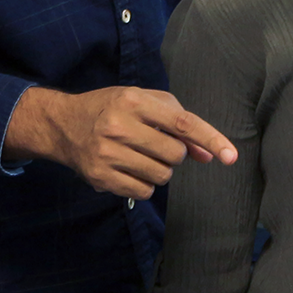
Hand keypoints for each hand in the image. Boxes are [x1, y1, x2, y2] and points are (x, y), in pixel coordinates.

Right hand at [6, 86, 236, 200]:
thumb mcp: (143, 102)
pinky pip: (143, 191)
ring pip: (161, 176)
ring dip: (158, 170)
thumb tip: (208, 155)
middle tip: (154, 144)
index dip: (210, 139)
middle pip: (175, 155)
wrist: (62, 124)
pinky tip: (128, 169)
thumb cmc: (110, 109)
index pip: (182, 123)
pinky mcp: (100, 176)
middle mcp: (119, 126)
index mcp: (133, 101)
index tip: (230, 156)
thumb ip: (179, 124)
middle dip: (173, 153)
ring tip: (139, 156)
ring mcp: (107, 154)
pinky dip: (143, 184)